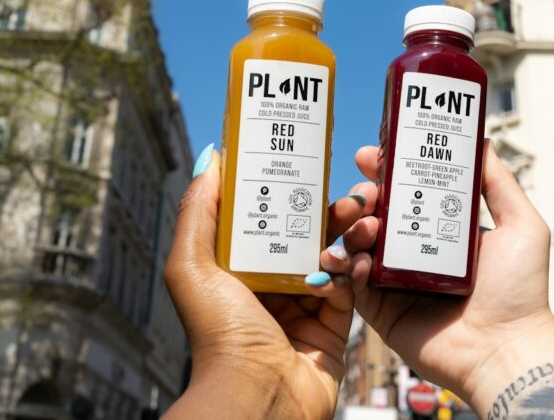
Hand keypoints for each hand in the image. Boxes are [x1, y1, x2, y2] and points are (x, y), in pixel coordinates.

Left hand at [163, 148, 363, 418]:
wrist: (259, 397)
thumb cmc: (219, 336)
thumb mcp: (193, 266)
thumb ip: (199, 211)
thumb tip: (211, 158)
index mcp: (233, 270)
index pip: (263, 219)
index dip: (284, 189)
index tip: (307, 163)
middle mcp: (266, 286)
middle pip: (303, 235)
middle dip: (328, 210)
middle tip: (351, 193)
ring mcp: (300, 307)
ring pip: (331, 257)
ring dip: (348, 235)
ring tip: (361, 218)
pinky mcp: (331, 328)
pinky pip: (348, 289)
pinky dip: (351, 272)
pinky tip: (351, 262)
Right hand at [343, 141, 553, 409]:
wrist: (506, 348)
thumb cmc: (520, 291)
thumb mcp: (520, 224)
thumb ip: (497, 182)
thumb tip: (480, 140)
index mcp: (442, 231)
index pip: (404, 192)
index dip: (384, 171)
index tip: (370, 154)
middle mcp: (414, 253)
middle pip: (374, 213)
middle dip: (361, 196)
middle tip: (364, 193)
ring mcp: (394, 281)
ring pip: (356, 243)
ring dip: (351, 226)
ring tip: (365, 224)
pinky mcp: (380, 311)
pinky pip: (352, 283)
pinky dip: (349, 265)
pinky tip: (360, 259)